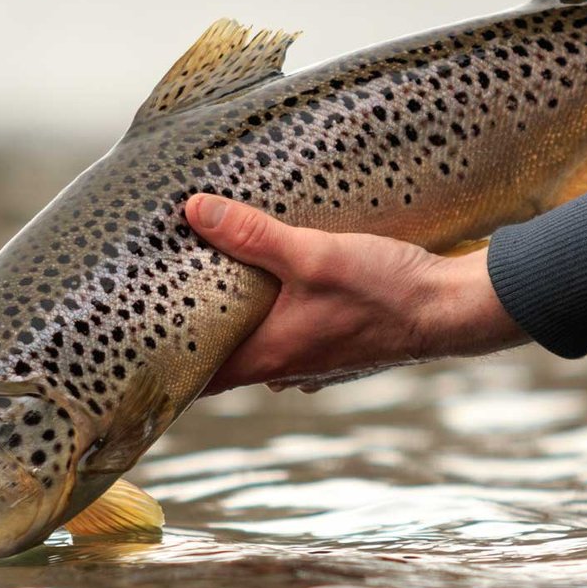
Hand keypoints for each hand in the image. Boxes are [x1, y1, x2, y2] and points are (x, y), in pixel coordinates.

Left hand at [184, 194, 524, 394]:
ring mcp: (316, 363)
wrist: (452, 310)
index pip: (197, 376)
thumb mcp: (314, 253)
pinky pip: (293, 338)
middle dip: (200, 332)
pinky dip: (278, 318)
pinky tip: (283, 287)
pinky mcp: (341, 346)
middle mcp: (287, 369)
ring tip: (220, 284)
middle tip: (170, 296)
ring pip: (260, 348)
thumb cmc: (385, 291)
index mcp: (269, 357)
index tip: (134, 344)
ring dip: (242, 325)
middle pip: (225, 360)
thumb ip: (254, 234)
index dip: (164, 362)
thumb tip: (194, 211)